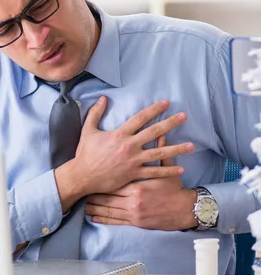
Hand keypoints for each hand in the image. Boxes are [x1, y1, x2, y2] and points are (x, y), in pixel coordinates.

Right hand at [55, 98, 193, 211]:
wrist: (83, 176)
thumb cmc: (85, 154)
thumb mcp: (88, 130)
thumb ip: (95, 113)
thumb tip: (102, 98)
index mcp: (120, 134)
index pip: (140, 118)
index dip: (154, 109)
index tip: (166, 103)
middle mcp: (130, 146)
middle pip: (154, 132)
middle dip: (170, 123)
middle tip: (184, 116)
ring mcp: (133, 161)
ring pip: (159, 154)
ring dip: (176, 149)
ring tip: (191, 145)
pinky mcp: (134, 174)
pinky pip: (154, 173)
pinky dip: (168, 171)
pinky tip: (180, 168)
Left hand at [85, 135, 197, 230]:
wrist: (185, 211)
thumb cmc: (175, 190)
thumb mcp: (168, 171)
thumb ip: (161, 151)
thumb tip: (159, 133)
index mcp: (137, 185)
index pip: (114, 180)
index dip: (101, 177)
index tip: (91, 173)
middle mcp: (133, 200)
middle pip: (107, 196)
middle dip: (94, 194)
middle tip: (81, 189)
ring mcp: (133, 212)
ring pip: (108, 209)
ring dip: (95, 208)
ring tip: (81, 205)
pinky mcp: (136, 223)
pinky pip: (115, 221)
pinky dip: (103, 219)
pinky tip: (93, 218)